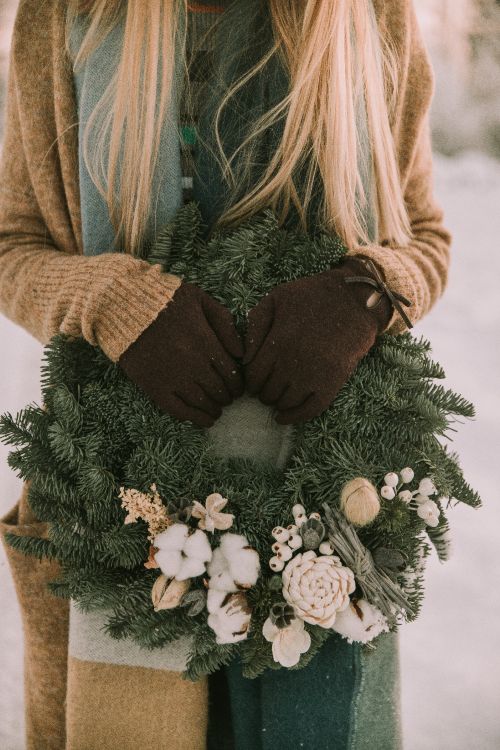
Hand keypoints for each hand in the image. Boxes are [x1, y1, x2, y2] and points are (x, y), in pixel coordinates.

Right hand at [118, 282, 243, 426]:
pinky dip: (195, 419)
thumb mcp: (199, 300)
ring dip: (215, 409)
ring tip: (217, 410)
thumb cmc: (165, 300)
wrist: (123, 306)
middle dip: (228, 397)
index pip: (232, 372)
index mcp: (205, 341)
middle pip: (220, 389)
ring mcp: (172, 377)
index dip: (238, 384)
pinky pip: (179, 410)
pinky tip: (205, 420)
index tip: (238, 388)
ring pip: (203, 402)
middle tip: (228, 398)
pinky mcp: (154, 387)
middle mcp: (192, 362)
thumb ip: (224, 323)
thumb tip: (241, 352)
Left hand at [242, 259, 392, 424]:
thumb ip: (255, 325)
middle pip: (267, 392)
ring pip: (286, 402)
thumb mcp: (276, 298)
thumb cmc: (312, 296)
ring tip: (276, 398)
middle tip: (264, 390)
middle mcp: (294, 361)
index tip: (253, 382)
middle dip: (262, 393)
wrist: (355, 299)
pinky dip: (295, 417)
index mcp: (278, 341)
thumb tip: (243, 359)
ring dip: (277, 403)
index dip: (250, 382)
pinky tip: (284, 417)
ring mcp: (315, 374)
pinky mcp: (333, 382)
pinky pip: (311, 409)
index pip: (253, 376)